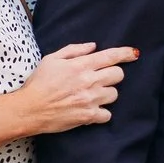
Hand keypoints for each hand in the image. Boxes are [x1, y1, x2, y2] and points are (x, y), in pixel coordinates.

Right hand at [10, 43, 138, 134]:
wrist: (29, 109)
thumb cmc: (38, 83)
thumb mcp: (51, 59)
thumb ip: (74, 50)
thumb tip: (93, 46)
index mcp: (80, 65)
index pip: (110, 56)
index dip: (125, 53)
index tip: (134, 53)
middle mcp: (88, 81)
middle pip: (118, 75)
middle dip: (113, 75)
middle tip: (102, 78)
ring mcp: (90, 99)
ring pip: (115, 94)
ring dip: (107, 94)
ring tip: (92, 95)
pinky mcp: (88, 116)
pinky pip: (108, 114)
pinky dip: (102, 113)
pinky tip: (91, 110)